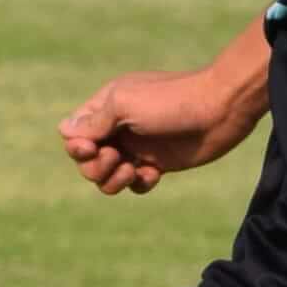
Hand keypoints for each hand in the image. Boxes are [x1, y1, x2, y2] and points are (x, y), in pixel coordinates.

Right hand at [60, 37, 274, 195]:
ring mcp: (138, 147)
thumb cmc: (171, 102)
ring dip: (114, 180)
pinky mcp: (157, 164)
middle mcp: (118, 128)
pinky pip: (134, 184)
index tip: (91, 148)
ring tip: (134, 171)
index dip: (77, 147)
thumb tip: (65, 132)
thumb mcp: (124, 105)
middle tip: (119, 158)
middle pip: (87, 161)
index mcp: (106, 107)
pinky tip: (155, 174)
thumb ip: (93, 121)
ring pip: (107, 177)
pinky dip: (139, 184)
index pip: (74, 134)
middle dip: (96, 166)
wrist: (220, 110)